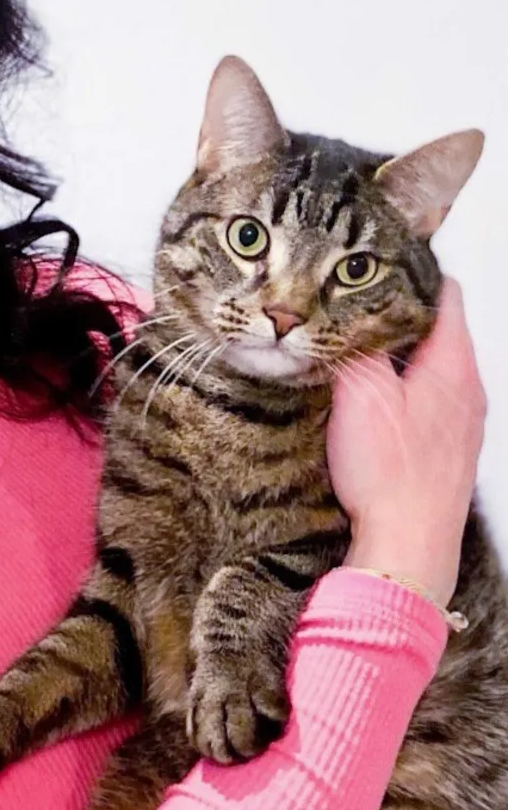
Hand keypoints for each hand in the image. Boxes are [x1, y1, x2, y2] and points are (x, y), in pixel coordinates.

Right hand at [327, 277, 485, 606]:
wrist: (410, 545)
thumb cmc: (392, 477)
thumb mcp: (360, 395)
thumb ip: (354, 347)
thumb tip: (341, 316)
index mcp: (454, 365)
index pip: (446, 293)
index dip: (411, 272)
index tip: (381, 264)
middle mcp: (469, 389)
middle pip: (438, 330)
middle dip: (396, 316)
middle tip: (355, 307)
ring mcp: (463, 421)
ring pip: (431, 367)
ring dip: (397, 357)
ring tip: (356, 353)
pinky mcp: (448, 448)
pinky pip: (427, 402)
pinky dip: (401, 391)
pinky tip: (371, 404)